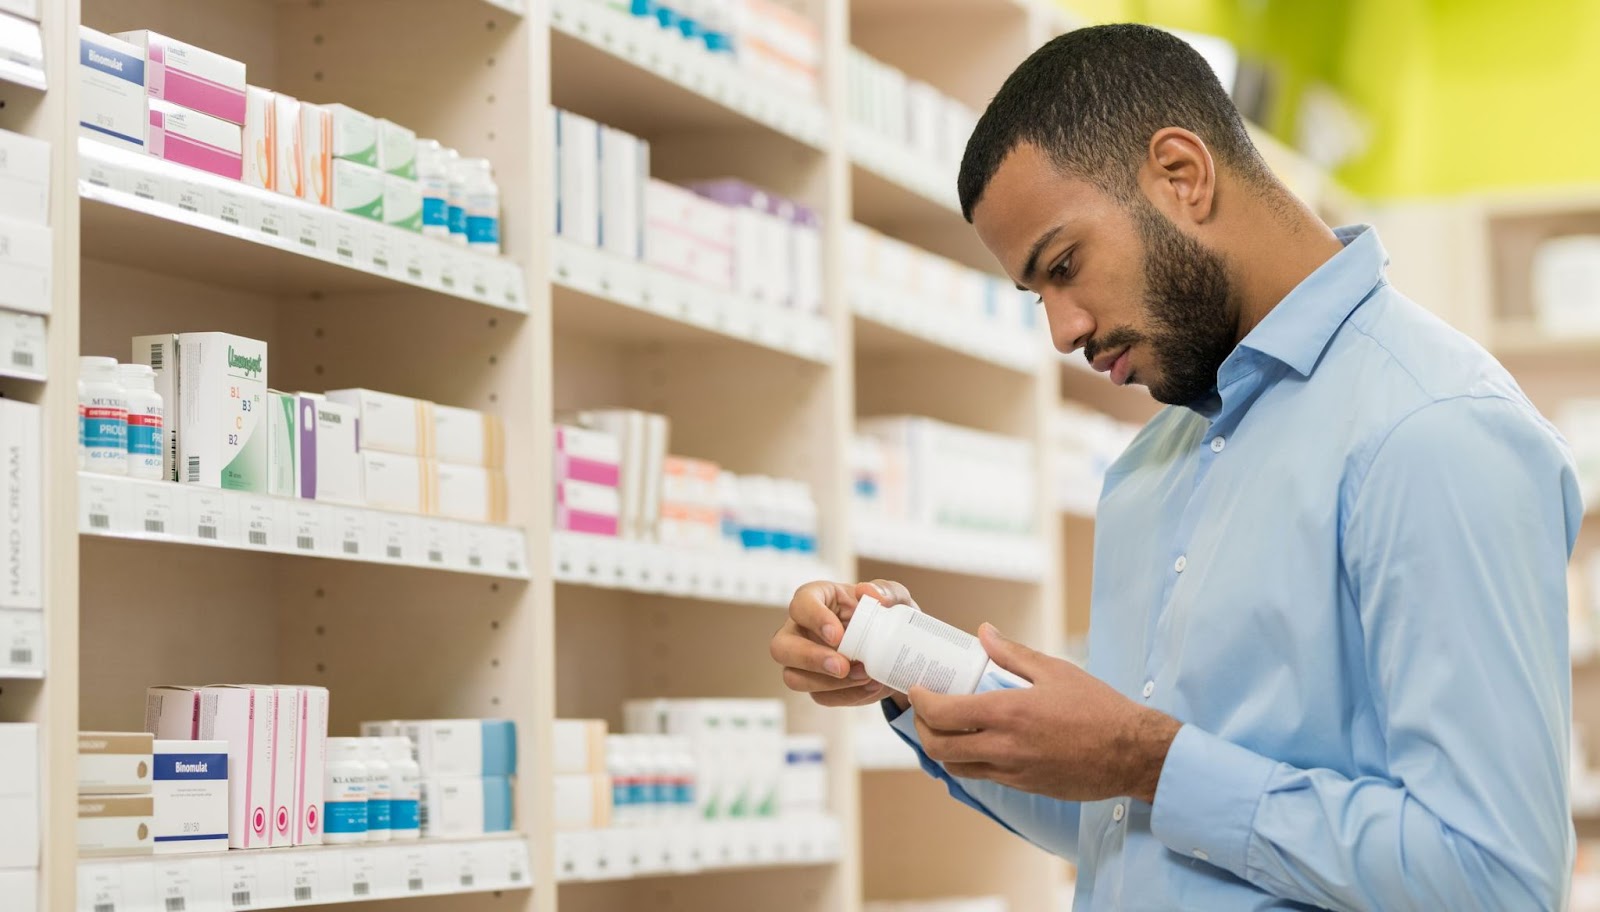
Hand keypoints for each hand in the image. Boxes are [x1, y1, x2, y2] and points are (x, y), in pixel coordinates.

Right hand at [771, 578, 917, 708]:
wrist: (897, 648)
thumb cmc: (887, 615)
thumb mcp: (895, 597)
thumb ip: (887, 591)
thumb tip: (869, 593)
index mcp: (815, 599)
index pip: (800, 605)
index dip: (814, 619)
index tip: (838, 635)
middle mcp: (800, 630)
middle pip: (780, 648)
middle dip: (810, 659)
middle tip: (842, 666)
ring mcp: (803, 661)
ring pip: (794, 678)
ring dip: (829, 683)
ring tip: (865, 675)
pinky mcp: (816, 684)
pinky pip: (821, 697)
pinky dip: (847, 696)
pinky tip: (870, 686)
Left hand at [910, 624, 1181, 803]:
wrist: (1132, 754)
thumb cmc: (1099, 708)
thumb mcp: (1056, 671)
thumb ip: (1013, 653)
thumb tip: (983, 633)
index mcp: (1008, 713)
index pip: (943, 713)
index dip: (921, 702)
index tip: (917, 688)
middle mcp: (1004, 747)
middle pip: (939, 747)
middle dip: (922, 728)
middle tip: (925, 709)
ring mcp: (1012, 772)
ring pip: (956, 767)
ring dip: (941, 748)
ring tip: (945, 727)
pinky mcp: (1024, 787)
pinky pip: (983, 776)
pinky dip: (968, 761)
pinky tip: (975, 743)